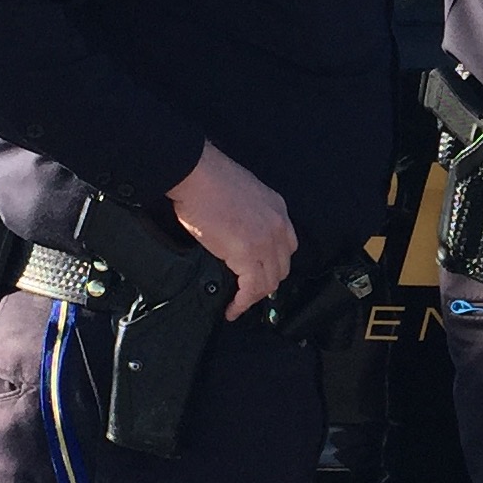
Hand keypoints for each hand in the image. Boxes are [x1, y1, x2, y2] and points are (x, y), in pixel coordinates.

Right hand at [165, 141, 296, 320]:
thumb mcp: (241, 194)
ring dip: (253, 297)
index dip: (274, 264)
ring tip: (238, 304)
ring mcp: (265, 241)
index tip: (260, 273)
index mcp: (277, 209)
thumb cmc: (206, 178)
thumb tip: (234, 235)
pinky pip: (252, 289)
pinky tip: (232, 309)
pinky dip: (242, 303)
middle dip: (265, 283)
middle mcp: (278, 226)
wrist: (194, 173)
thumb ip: (247, 216)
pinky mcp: (247, 254)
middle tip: (247, 293)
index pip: (287, 246)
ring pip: (269, 282)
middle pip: (281, 267)